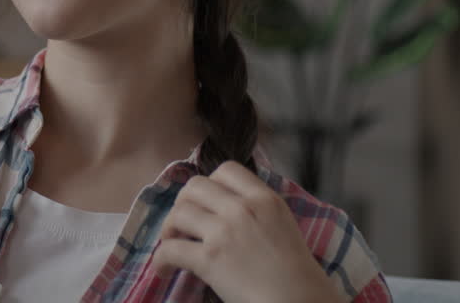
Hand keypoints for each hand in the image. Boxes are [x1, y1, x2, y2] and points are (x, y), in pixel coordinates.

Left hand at [153, 161, 342, 302]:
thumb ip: (257, 208)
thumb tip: (226, 204)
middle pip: (195, 186)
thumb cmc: (295, 271)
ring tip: (171, 242)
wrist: (298, 301)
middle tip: (183, 221)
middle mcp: (242, 209)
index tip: (206, 200)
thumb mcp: (282, 224)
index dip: (210, 182)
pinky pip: (171, 250)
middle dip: (183, 202)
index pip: (227, 169)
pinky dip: (161, 260)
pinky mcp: (210, 259)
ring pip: (179, 213)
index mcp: (265, 198)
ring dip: (169, 228)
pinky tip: (164, 269)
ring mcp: (224, 232)